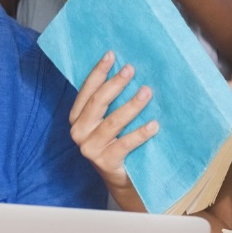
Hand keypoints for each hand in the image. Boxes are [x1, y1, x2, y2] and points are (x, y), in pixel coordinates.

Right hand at [66, 52, 156, 210]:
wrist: (120, 177)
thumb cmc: (115, 142)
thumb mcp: (106, 121)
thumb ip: (108, 102)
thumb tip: (126, 70)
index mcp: (77, 118)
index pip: (86, 91)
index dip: (98, 72)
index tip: (111, 55)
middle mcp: (79, 132)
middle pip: (98, 103)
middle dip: (115, 84)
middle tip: (131, 70)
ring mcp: (91, 148)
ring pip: (113, 122)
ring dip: (132, 106)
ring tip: (147, 92)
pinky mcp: (106, 162)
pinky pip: (125, 144)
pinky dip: (141, 133)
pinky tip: (154, 124)